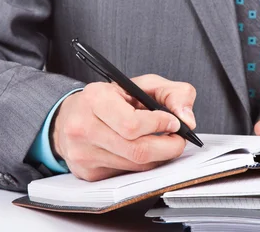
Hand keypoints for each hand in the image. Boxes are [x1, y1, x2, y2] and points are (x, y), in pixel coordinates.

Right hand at [51, 74, 196, 180]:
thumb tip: (187, 119)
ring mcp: (83, 154)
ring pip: (135, 166)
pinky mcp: (87, 173)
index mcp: (95, 98)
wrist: (73, 115)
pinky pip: (127, 175)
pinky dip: (142, 165)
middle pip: (136, 150)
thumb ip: (173, 93)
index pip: (131, 124)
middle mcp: (83, 127)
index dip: (159, 125)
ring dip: (158, 157)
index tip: (173, 122)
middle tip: (178, 139)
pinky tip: (143, 151)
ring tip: (163, 143)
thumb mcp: (142, 84)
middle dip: (167, 147)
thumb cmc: (111, 98)